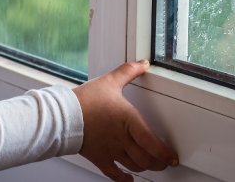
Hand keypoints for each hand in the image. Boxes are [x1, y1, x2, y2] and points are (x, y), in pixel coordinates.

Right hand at [74, 60, 178, 181]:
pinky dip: (124, 179)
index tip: (172, 157)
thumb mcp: (109, 81)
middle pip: (146, 158)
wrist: (62, 115)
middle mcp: (121, 138)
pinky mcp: (99, 157)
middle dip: (158, 163)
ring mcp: (110, 150)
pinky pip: (114, 174)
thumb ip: (128, 71)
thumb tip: (142, 64)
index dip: (164, 153)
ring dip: (145, 168)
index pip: (152, 142)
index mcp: (128, 120)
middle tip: (165, 162)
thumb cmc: (85, 100)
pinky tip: (129, 179)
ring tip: (150, 165)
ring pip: (133, 166)